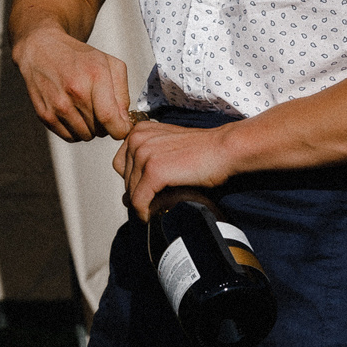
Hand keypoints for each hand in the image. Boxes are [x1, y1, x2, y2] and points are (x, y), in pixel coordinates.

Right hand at [12, 26, 133, 143]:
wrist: (40, 50)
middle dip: (105, 125)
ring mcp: (58, 105)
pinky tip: (73, 113)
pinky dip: (74, 130)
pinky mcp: (45, 115)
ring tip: (85, 109)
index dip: (121, 130)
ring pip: (85, 136)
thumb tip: (124, 121)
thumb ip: (122, 93)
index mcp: (94, 76)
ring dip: (89, 128)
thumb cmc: (76, 56)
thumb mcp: (108, 63)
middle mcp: (74, 92)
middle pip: (100, 130)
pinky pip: (69, 137)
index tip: (122, 127)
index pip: (110, 119)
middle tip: (100, 108)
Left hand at [117, 120, 238, 221]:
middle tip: (153, 201)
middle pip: (124, 177)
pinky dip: (143, 211)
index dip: (132, 180)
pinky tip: (151, 215)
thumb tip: (126, 198)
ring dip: (142, 203)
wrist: (225, 149)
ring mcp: (144, 154)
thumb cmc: (203, 151)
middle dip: (137, 191)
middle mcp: (137, 139)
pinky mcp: (154, 171)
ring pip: (131, 190)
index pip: (121, 164)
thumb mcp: (166, 151)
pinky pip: (139, 199)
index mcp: (139, 131)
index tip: (145, 190)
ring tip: (156, 208)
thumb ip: (146, 167)